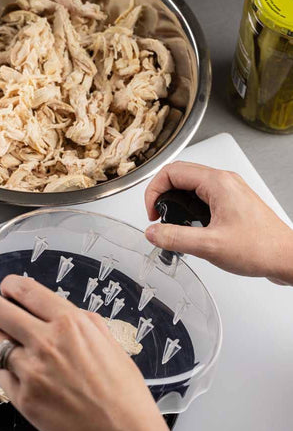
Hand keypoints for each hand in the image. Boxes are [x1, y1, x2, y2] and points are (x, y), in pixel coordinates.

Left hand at [0, 275, 200, 430]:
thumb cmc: (124, 394)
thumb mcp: (110, 343)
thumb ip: (82, 322)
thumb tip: (59, 312)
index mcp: (70, 324)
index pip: (25, 290)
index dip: (11, 285)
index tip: (8, 287)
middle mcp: (46, 342)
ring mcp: (31, 371)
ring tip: (9, 347)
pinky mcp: (22, 398)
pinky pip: (1, 375)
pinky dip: (8, 373)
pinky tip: (25, 378)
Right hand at [144, 162, 292, 284]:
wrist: (286, 258)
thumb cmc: (259, 247)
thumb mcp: (209, 245)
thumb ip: (175, 237)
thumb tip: (152, 232)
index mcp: (217, 183)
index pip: (172, 172)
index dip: (154, 191)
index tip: (152, 212)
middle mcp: (224, 182)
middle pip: (179, 174)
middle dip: (161, 194)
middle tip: (156, 216)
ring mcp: (229, 191)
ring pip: (190, 185)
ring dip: (175, 200)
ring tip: (170, 222)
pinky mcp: (231, 203)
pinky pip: (202, 196)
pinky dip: (188, 207)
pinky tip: (189, 226)